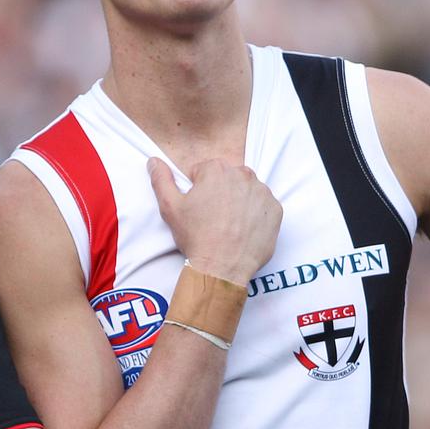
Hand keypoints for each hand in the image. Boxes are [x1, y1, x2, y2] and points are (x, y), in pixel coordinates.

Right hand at [148, 157, 281, 284]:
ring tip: (228, 225)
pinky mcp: (275, 210)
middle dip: (220, 192)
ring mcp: (262, 192)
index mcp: (216, 169)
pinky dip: (255, 215)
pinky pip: (264, 206)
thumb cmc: (196, 236)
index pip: (204, 171)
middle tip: (212, 217)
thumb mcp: (170, 207)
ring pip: (247, 190)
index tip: (198, 208)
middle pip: (227, 178)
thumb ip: (161, 179)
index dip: (197, 190)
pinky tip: (244, 230)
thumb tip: (154, 161)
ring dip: (239, 202)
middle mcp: (243, 175)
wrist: (222, 267)